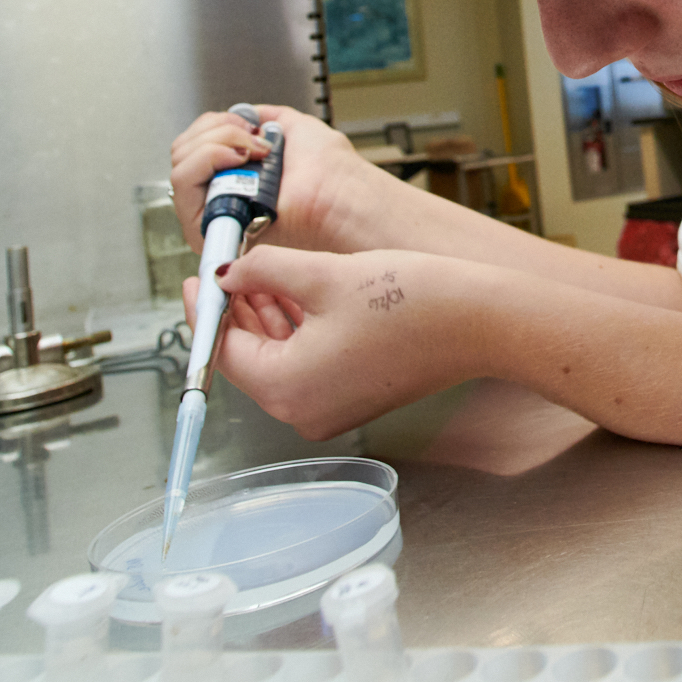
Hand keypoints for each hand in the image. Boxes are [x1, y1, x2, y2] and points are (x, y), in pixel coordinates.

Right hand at [170, 105, 401, 255]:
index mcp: (238, 175)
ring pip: (179, 162)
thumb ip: (268, 119)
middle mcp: (220, 195)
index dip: (214, 125)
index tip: (246, 124)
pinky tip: (239, 160)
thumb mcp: (295, 128)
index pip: (196, 143)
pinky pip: (181, 182)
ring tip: (251, 151)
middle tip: (252, 138)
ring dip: (214, 143)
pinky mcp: (204, 227)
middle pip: (183, 149)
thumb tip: (247, 114)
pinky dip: (206, 159)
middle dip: (217, 130)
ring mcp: (211, 211)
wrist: (339, 193)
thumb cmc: (329, 169)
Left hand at [186, 246, 485, 437]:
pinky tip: (302, 297)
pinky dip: (299, 333)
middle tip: (234, 271)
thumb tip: (230, 272)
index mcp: (285, 386)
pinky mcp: (355, 398)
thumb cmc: (412, 301)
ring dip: (270, 319)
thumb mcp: (323, 274)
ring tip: (268, 275)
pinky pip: (309, 367)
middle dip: (240, 311)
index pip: (223, 348)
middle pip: (250, 358)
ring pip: (280, 360)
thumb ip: (264, 270)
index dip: (208, 308)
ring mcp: (330, 410)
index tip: (200, 279)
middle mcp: (303, 411)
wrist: (480, 322)